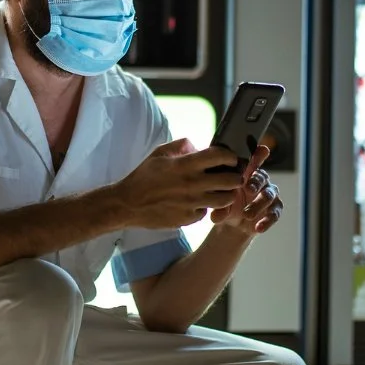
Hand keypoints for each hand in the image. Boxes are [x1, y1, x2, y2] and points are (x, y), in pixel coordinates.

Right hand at [115, 138, 242, 228]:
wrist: (128, 204)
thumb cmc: (144, 176)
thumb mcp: (159, 153)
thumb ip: (181, 146)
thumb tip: (199, 147)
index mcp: (185, 165)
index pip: (220, 156)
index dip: (230, 156)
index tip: (231, 158)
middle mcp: (192, 184)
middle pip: (230, 180)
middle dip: (236, 176)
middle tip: (233, 175)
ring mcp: (192, 203)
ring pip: (225, 199)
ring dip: (227, 194)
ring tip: (223, 190)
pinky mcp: (189, 218)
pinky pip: (207, 212)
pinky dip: (206, 207)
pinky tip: (199, 202)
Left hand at [210, 145, 282, 235]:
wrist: (234, 225)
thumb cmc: (227, 205)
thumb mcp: (220, 205)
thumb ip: (219, 207)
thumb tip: (215, 216)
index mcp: (246, 173)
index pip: (254, 161)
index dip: (259, 155)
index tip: (262, 150)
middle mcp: (260, 181)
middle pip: (262, 177)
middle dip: (256, 182)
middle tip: (248, 188)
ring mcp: (269, 194)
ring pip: (268, 195)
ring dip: (258, 205)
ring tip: (247, 215)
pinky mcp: (275, 209)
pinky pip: (275, 213)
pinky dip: (267, 221)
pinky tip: (258, 228)